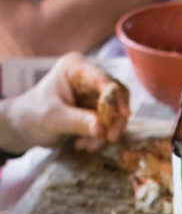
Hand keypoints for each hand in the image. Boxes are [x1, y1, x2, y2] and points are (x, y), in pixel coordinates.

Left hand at [2, 52, 128, 152]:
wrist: (27, 127)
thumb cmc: (34, 115)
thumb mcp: (54, 118)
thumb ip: (79, 122)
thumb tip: (102, 129)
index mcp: (75, 68)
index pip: (104, 80)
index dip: (116, 97)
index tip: (123, 115)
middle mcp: (89, 77)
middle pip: (117, 96)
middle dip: (114, 120)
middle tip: (109, 139)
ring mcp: (94, 94)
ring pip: (117, 113)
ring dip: (105, 133)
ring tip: (85, 145)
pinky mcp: (97, 110)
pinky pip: (110, 125)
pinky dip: (100, 138)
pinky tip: (83, 144)